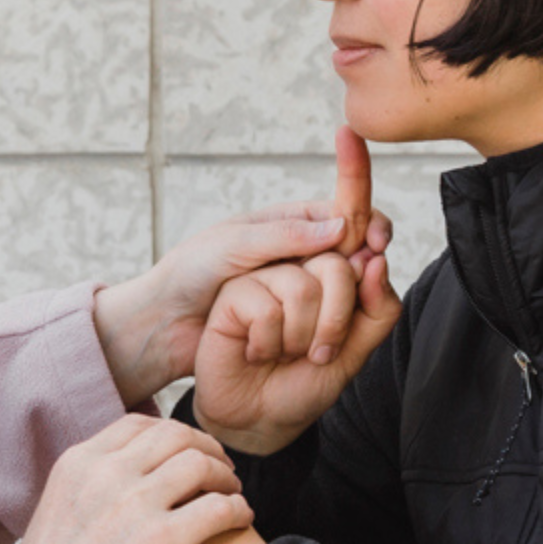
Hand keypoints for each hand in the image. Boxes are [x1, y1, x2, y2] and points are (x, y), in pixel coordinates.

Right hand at [11, 416, 256, 543]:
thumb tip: (125, 474)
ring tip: (232, 493)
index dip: (173, 434)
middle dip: (206, 448)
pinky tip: (240, 518)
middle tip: (220, 468)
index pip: (138, 425)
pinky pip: (219, 507)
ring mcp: (134, 504)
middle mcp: (106, 474)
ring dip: (225, 476)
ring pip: (200, 464)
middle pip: (175, 435)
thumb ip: (90, 485)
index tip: (188, 452)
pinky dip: (237, 509)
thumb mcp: (58, 511)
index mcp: (79, 463)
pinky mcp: (162, 541)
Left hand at [93, 130, 391, 404]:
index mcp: (290, 222)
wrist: (166, 322)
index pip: (345, 211)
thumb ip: (285, 236)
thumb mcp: (234, 244)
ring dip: (349, 297)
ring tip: (341, 300)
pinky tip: (330, 332)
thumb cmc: (192, 272)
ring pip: (346, 288)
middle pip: (355, 251)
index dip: (367, 221)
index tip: (376, 241)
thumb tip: (340, 228)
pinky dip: (335, 324)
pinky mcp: (296, 321)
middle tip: (367, 275)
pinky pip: (328, 319)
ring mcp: (301, 287)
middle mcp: (302, 252)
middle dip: (366, 263)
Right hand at [192, 251, 403, 456]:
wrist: (261, 420)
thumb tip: (378, 262)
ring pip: (300, 289)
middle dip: (333, 325)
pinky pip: (265, 310)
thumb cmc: (303, 383)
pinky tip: (255, 352)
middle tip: (316, 354)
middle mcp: (296, 269)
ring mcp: (263, 278)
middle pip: (334, 267)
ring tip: (281, 354)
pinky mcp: (233, 294)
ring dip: (297, 340)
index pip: (361, 263)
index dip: (359, 303)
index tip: (341, 340)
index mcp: (327, 278)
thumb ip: (379, 310)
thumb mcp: (357, 352)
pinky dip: (267, 345)